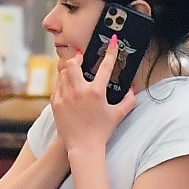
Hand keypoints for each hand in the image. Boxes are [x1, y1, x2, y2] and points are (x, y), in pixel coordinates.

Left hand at [51, 36, 138, 153]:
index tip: (112, 41)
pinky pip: (57, 86)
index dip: (110, 52)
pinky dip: (62, 83)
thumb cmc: (101, 131)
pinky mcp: (55, 104)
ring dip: (69, 70)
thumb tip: (133, 90)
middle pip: (73, 64)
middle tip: (82, 58)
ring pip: (62, 73)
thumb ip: (128, 101)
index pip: (105, 66)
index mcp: (96, 92)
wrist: (82, 147)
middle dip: (77, 58)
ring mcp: (65, 97)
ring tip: (74, 72)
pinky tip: (67, 86)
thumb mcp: (117, 115)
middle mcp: (78, 92)